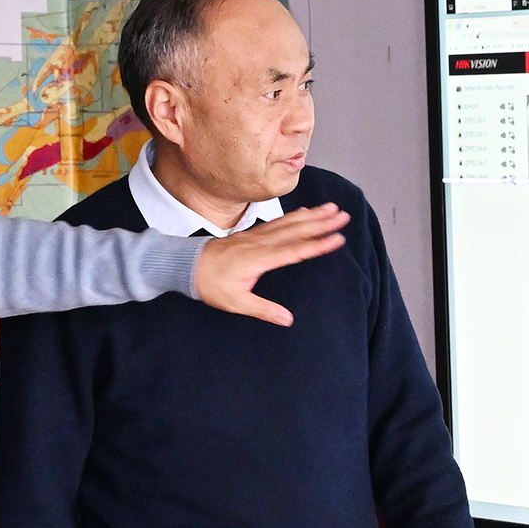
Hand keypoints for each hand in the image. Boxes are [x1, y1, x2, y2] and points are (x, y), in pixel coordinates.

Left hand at [190, 205, 348, 325]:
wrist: (184, 265)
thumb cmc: (209, 285)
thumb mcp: (235, 303)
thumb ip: (263, 310)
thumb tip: (287, 319)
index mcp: (258, 259)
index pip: (294, 250)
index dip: (317, 245)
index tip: (337, 239)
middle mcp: (260, 243)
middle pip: (295, 231)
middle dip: (321, 223)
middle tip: (343, 215)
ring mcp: (255, 236)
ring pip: (288, 222)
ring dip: (311, 215)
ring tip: (331, 208)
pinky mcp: (251, 234)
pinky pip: (277, 222)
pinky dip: (294, 216)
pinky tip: (305, 212)